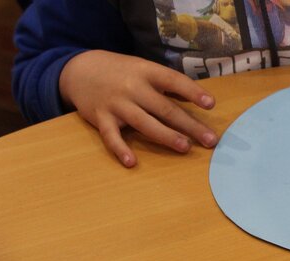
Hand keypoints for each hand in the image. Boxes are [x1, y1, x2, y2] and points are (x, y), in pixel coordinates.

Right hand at [59, 50, 218, 167]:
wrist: (78, 70)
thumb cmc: (121, 72)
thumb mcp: (144, 69)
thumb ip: (169, 85)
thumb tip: (199, 100)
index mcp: (146, 72)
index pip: (173, 80)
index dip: (192, 92)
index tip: (211, 104)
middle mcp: (132, 87)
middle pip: (164, 108)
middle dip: (189, 125)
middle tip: (210, 140)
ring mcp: (116, 103)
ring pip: (144, 122)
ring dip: (166, 136)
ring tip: (185, 147)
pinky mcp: (100, 118)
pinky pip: (111, 136)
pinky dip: (120, 149)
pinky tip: (132, 162)